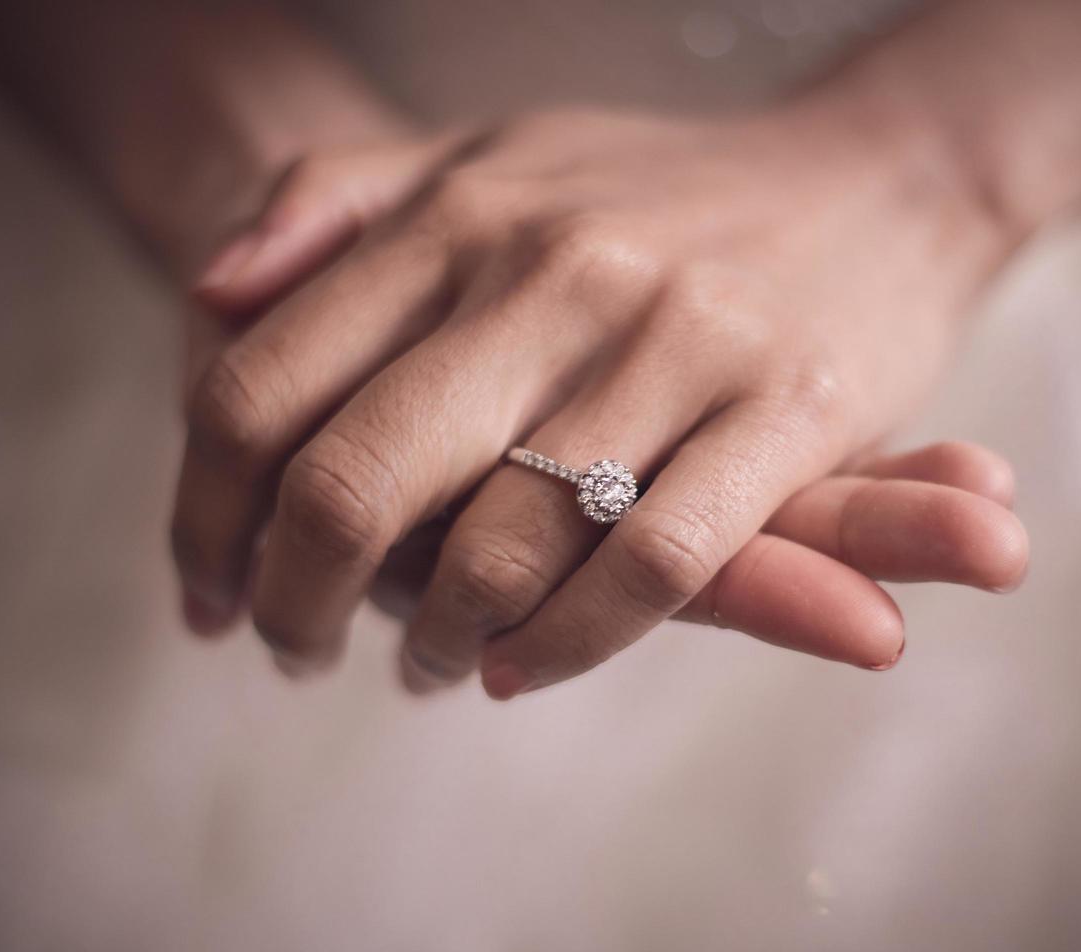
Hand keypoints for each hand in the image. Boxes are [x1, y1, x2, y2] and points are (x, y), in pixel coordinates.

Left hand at [174, 103, 1020, 696]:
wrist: (875, 172)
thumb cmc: (650, 187)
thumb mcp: (483, 154)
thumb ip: (336, 201)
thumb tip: (207, 293)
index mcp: (459, 213)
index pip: (261, 389)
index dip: (205, 515)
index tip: (210, 583)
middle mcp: (553, 269)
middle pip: (354, 482)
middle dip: (296, 601)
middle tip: (294, 648)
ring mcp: (674, 336)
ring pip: (503, 544)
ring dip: (433, 638)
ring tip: (421, 661)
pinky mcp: (787, 406)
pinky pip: (652, 567)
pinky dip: (565, 646)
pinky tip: (515, 668)